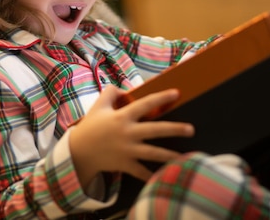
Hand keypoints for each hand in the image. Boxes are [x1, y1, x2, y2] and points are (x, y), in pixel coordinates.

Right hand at [69, 86, 193, 187]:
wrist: (78, 152)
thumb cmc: (90, 126)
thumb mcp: (98, 105)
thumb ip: (111, 92)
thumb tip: (126, 89)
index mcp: (122, 116)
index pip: (145, 104)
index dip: (161, 98)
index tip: (177, 93)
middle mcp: (127, 133)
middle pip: (155, 130)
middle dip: (175, 129)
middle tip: (191, 129)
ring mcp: (127, 150)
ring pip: (153, 153)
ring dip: (170, 155)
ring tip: (186, 156)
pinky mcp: (125, 164)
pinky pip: (141, 172)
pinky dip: (152, 177)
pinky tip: (165, 180)